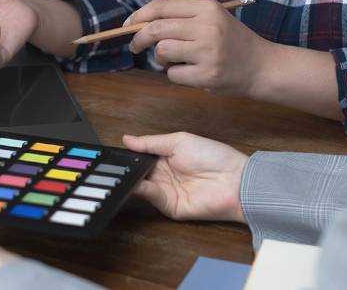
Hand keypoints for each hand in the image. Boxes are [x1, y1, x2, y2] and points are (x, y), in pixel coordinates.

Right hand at [123, 132, 247, 221]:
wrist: (235, 181)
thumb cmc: (214, 156)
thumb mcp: (179, 141)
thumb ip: (151, 142)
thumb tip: (127, 139)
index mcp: (165, 158)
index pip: (140, 157)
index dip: (128, 155)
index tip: (112, 152)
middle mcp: (163, 175)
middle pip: (137, 172)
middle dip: (125, 168)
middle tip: (111, 163)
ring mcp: (165, 192)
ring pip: (140, 186)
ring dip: (130, 179)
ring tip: (118, 172)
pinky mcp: (169, 207)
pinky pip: (151, 197)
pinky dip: (140, 190)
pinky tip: (134, 182)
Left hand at [125, 0, 275, 96]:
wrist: (263, 66)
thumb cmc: (232, 42)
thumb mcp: (212, 19)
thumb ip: (181, 18)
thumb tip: (139, 23)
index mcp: (207, 8)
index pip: (162, 6)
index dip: (139, 15)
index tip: (129, 25)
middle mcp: (207, 26)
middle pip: (156, 29)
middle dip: (139, 39)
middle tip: (136, 46)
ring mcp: (208, 51)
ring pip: (162, 52)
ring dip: (162, 59)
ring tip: (178, 60)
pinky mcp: (207, 74)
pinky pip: (173, 74)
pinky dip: (176, 75)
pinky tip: (192, 72)